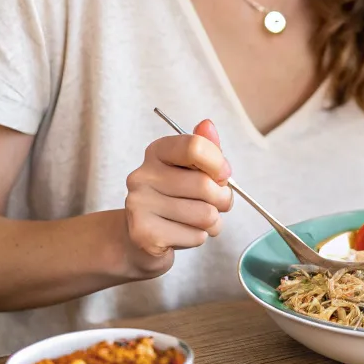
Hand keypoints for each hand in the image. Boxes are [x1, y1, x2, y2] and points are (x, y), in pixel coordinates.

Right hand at [122, 119, 232, 277]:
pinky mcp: (144, 234)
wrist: (142, 238)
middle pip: (205, 185)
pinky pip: (196, 237)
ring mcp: (139, 204)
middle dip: (222, 200)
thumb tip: (208, 125)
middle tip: (214, 204)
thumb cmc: (176, 199)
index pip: (195, 146)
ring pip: (205, 214)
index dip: (218, 164)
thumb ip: (206, 149)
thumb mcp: (193, 170)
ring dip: (212, 222)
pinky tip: (182, 234)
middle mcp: (142, 175)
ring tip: (197, 221)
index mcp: (157, 152)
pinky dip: (198, 238)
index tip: (223, 176)